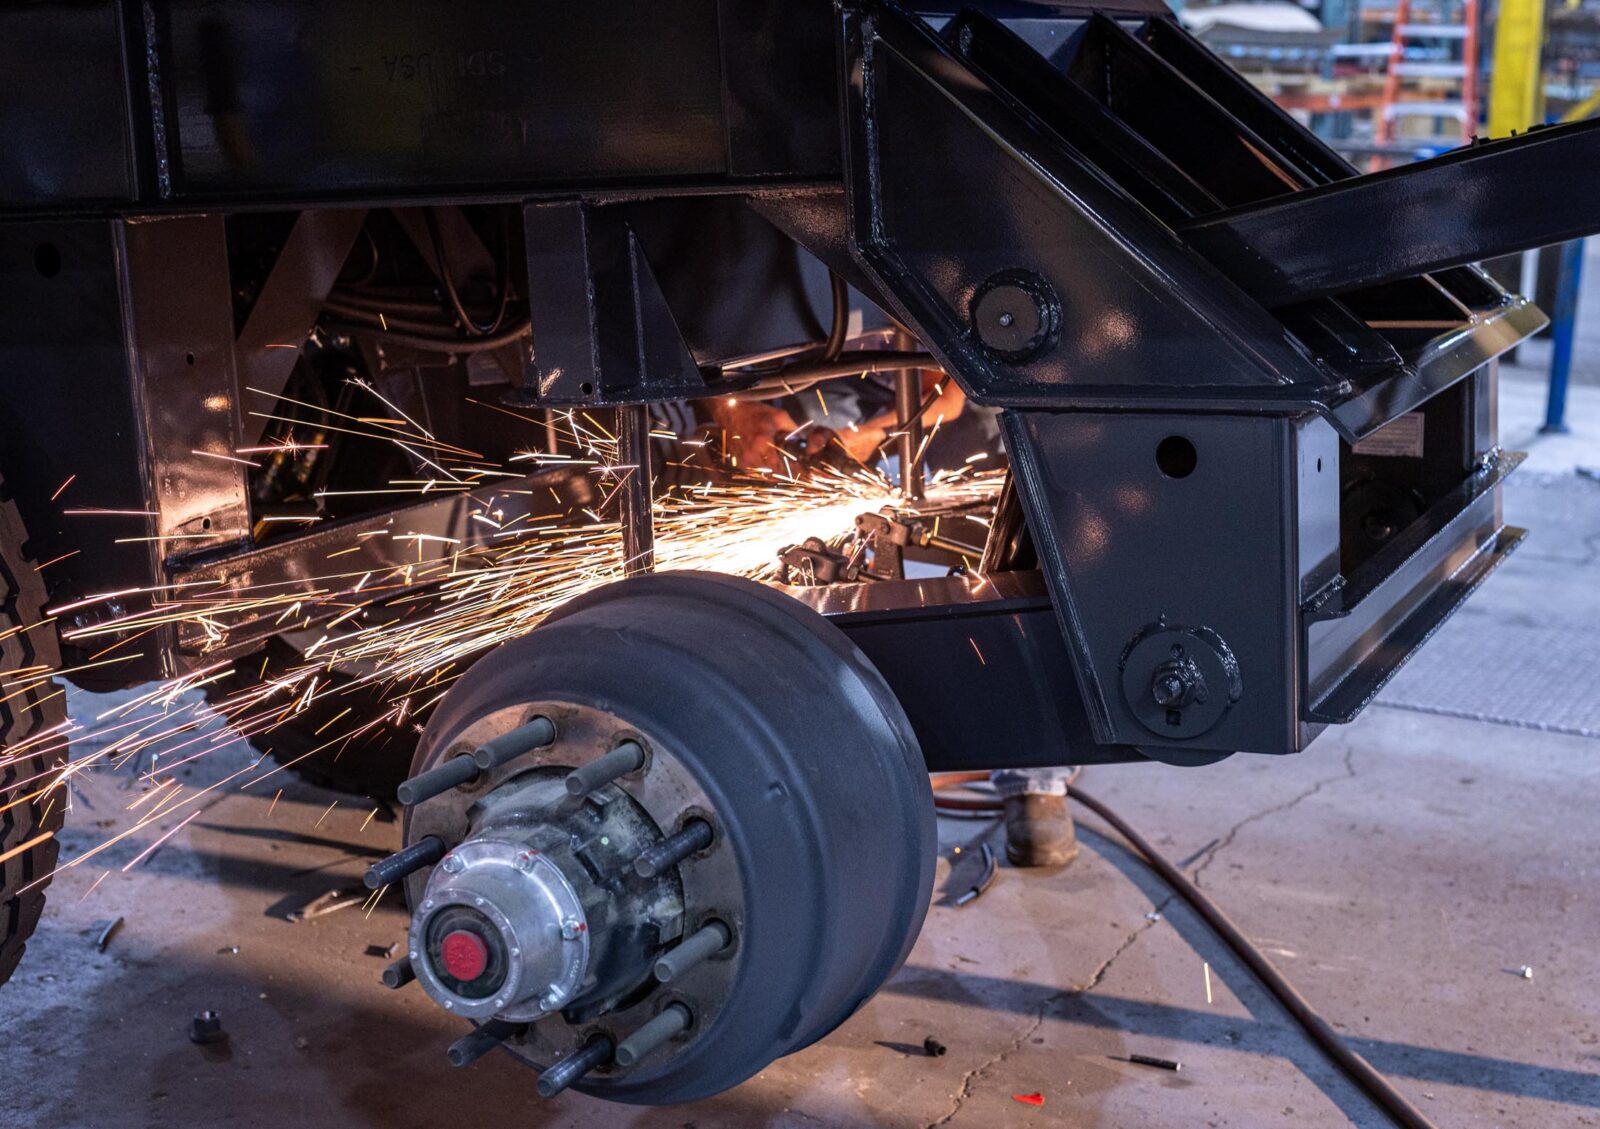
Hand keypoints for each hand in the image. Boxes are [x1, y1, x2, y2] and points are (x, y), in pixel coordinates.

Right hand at [706, 399, 825, 471]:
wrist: (730, 412)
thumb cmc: (755, 412)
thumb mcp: (779, 416)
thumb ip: (793, 430)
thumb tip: (806, 443)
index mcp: (763, 443)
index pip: (784, 467)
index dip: (796, 472)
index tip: (805, 473)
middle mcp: (753, 456)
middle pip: (776, 475)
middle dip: (788, 474)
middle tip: (798, 471)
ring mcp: (745, 462)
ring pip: (767, 476)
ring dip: (777, 474)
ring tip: (786, 468)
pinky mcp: (740, 464)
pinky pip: (757, 473)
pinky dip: (766, 471)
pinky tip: (771, 463)